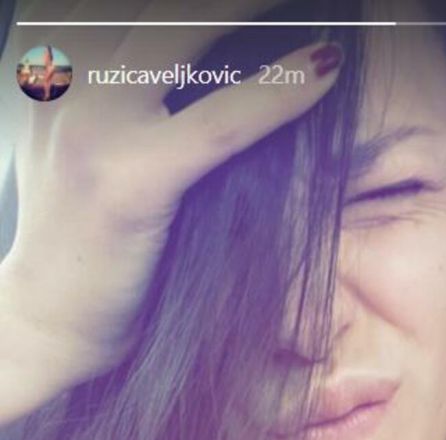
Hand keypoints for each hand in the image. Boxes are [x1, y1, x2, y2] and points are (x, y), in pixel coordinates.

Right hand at [1, 0, 342, 385]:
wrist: (46, 326)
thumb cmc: (88, 246)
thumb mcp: (88, 151)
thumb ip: (124, 99)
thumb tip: (207, 68)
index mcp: (50, 63)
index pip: (124, 1)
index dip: (199, 1)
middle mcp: (64, 77)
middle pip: (157, 4)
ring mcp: (92, 125)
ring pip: (185, 33)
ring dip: (252, 9)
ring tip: (321, 5)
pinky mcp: (128, 180)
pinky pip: (218, 124)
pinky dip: (278, 93)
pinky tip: (324, 68)